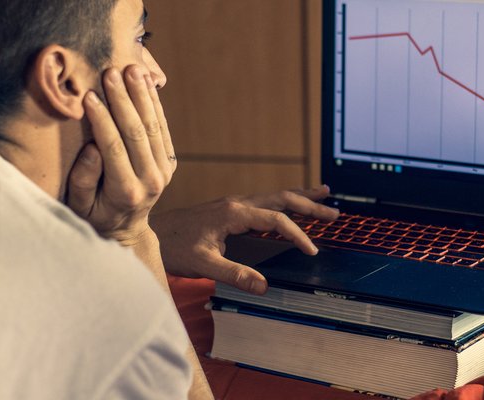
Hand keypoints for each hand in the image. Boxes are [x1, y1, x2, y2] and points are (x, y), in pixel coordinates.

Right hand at [66, 65, 176, 244]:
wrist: (126, 229)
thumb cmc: (94, 215)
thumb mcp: (79, 206)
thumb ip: (84, 180)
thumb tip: (92, 148)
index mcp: (126, 192)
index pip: (113, 148)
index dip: (102, 120)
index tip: (88, 96)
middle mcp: (151, 181)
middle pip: (137, 133)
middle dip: (123, 100)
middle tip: (110, 73)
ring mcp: (164, 170)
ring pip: (154, 126)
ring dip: (143, 95)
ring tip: (132, 69)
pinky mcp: (170, 161)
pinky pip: (163, 127)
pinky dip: (155, 103)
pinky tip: (147, 82)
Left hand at [152, 185, 340, 294]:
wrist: (148, 233)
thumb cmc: (171, 247)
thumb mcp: (202, 264)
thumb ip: (234, 273)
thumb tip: (265, 286)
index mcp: (233, 213)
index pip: (276, 219)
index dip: (298, 235)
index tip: (312, 251)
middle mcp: (236, 203)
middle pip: (281, 198)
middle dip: (309, 204)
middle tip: (334, 212)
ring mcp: (232, 204)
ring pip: (273, 196)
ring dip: (299, 197)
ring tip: (323, 194)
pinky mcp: (227, 210)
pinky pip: (263, 202)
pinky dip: (282, 202)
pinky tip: (287, 205)